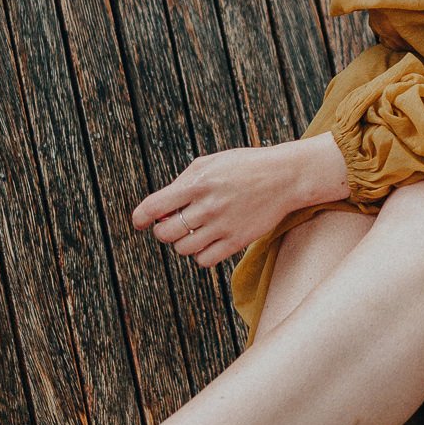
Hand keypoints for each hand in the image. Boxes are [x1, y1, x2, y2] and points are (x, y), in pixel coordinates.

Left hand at [132, 134, 348, 267]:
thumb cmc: (243, 168)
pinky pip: (205, 260)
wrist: (284, 177)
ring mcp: (223, 225)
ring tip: (192, 232)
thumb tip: (159, 211)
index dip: (140, 218)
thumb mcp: (208, 163)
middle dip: (163, 230)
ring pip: (183, 249)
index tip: (139, 222)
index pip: (154, 207)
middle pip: (166, 233)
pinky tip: (207, 242)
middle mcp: (208, 205)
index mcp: (196, 183)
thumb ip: (181, 184)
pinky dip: (200, 255)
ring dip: (182, 243)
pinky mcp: (238, 240)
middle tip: (173, 224)